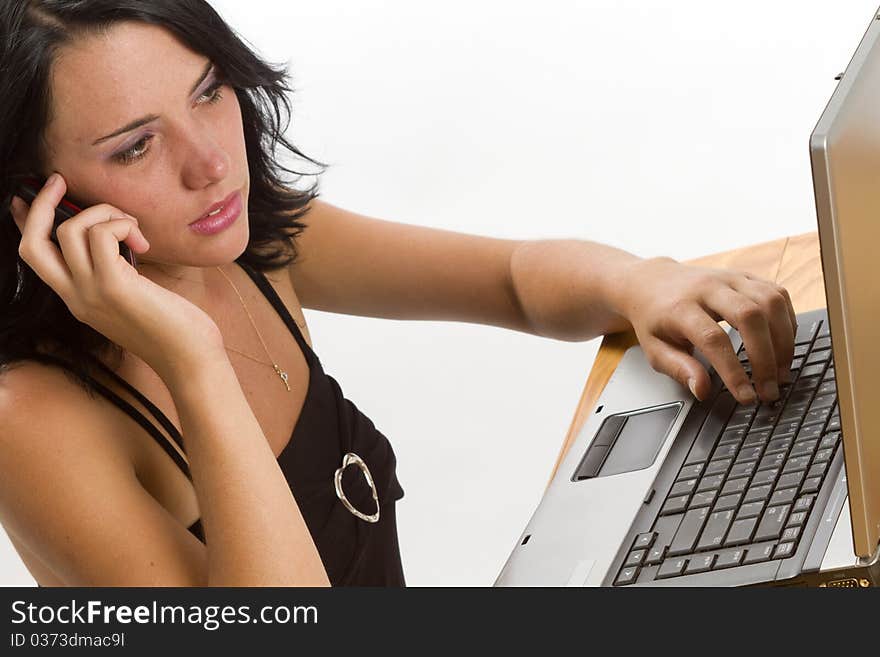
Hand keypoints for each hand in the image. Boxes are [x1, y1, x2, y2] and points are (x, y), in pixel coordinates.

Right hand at [10, 173, 224, 376]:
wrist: (190, 359)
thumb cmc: (174, 328)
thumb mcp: (133, 297)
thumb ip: (116, 273)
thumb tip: (114, 238)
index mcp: (77, 299)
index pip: (35, 257)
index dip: (25, 222)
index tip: (26, 197)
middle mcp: (75, 297)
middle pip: (33, 242)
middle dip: (41, 204)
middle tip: (60, 181)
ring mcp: (91, 293)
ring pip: (70, 229)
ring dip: (105, 213)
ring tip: (134, 230)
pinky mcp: (114, 286)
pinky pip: (101, 234)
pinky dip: (121, 224)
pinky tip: (141, 241)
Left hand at [613, 256, 796, 404]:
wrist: (651, 282)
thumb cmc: (654, 318)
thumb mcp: (654, 348)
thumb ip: (678, 369)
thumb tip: (702, 390)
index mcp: (680, 307)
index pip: (713, 339)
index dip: (733, 370)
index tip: (746, 396)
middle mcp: (708, 288)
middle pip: (749, 316)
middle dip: (766, 357)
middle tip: (769, 389)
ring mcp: (729, 278)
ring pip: (770, 302)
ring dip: (783, 340)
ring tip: (781, 372)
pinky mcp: (745, 276)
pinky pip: (778, 294)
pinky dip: (787, 321)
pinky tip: (783, 345)